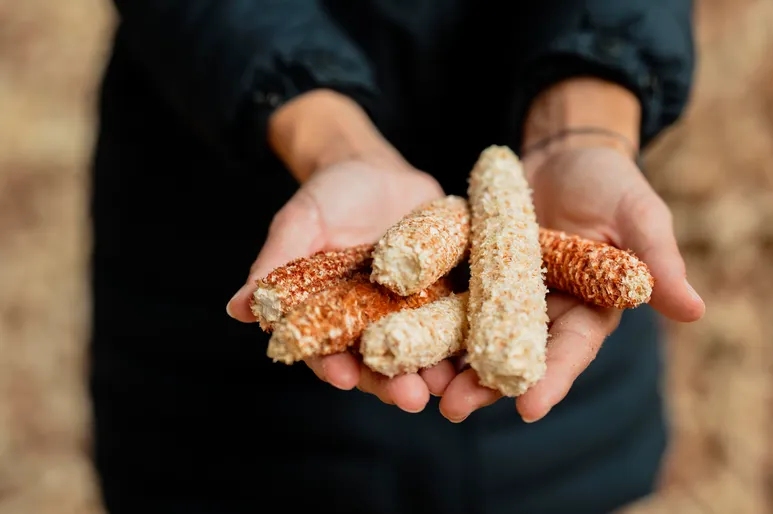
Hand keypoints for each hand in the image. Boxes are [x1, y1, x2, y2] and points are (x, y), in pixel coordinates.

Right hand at [226, 91, 451, 413]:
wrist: (378, 170)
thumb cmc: (329, 196)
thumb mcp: (300, 222)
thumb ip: (276, 264)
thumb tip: (236, 309)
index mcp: (333, 317)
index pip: (330, 351)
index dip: (334, 366)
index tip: (344, 376)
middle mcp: (373, 324)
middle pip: (382, 363)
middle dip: (394, 384)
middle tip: (410, 399)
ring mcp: (413, 313)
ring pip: (424, 352)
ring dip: (435, 372)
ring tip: (447, 385)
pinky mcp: (448, 295)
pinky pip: (459, 322)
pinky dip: (469, 340)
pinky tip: (480, 353)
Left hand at [438, 145, 705, 422]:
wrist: (561, 151)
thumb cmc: (610, 181)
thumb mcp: (638, 214)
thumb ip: (658, 261)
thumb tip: (696, 310)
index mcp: (589, 308)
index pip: (571, 351)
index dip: (552, 380)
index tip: (529, 408)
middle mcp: (544, 312)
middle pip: (515, 355)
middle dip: (487, 386)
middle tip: (455, 410)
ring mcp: (505, 296)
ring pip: (476, 338)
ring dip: (451, 364)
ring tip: (420, 388)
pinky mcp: (474, 275)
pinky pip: (450, 302)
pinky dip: (428, 321)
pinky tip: (400, 339)